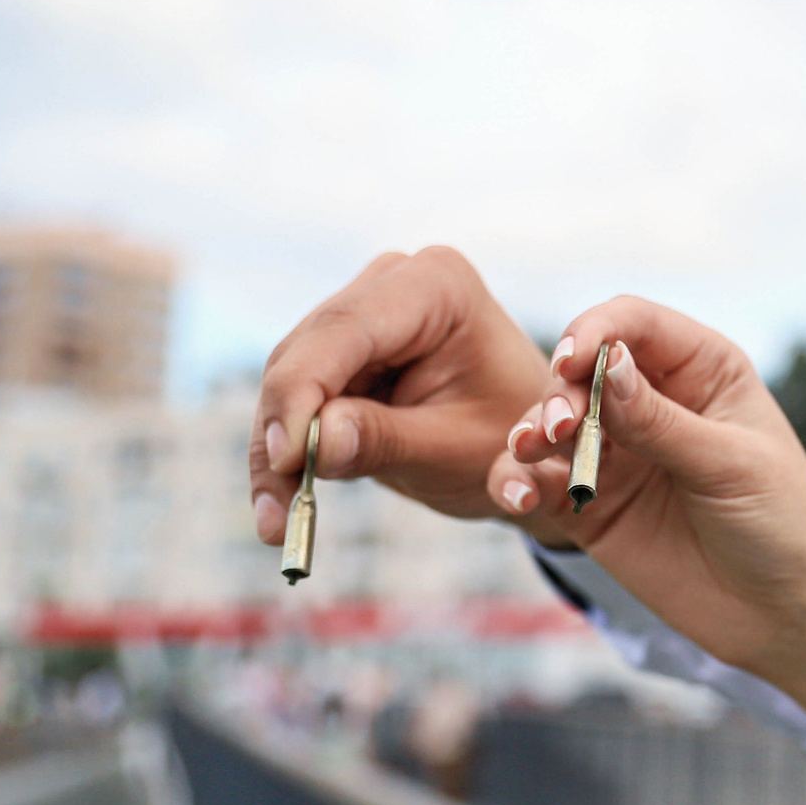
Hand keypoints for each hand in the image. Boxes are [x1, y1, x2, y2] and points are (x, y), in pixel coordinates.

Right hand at [251, 247, 556, 543]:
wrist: (532, 447)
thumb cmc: (505, 438)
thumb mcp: (451, 449)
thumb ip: (383, 440)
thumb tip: (313, 443)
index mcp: (437, 285)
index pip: (346, 330)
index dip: (302, 392)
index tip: (283, 458)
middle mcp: (392, 282)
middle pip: (307, 353)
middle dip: (282, 433)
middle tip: (273, 514)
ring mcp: (365, 311)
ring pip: (290, 378)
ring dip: (276, 452)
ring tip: (276, 522)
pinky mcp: (345, 348)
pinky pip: (297, 396)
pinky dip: (288, 451)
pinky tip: (278, 507)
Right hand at [487, 296, 805, 672]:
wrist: (781, 613)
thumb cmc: (780, 524)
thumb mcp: (730, 466)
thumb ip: (662, 422)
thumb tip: (606, 365)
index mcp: (702, 370)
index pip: (635, 324)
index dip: (596, 331)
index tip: (572, 360)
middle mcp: (653, 402)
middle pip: (582, 368)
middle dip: (561, 389)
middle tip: (558, 427)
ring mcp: (618, 453)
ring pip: (551, 421)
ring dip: (531, 429)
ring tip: (533, 451)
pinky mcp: (590, 505)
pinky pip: (539, 480)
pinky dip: (518, 480)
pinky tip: (522, 496)